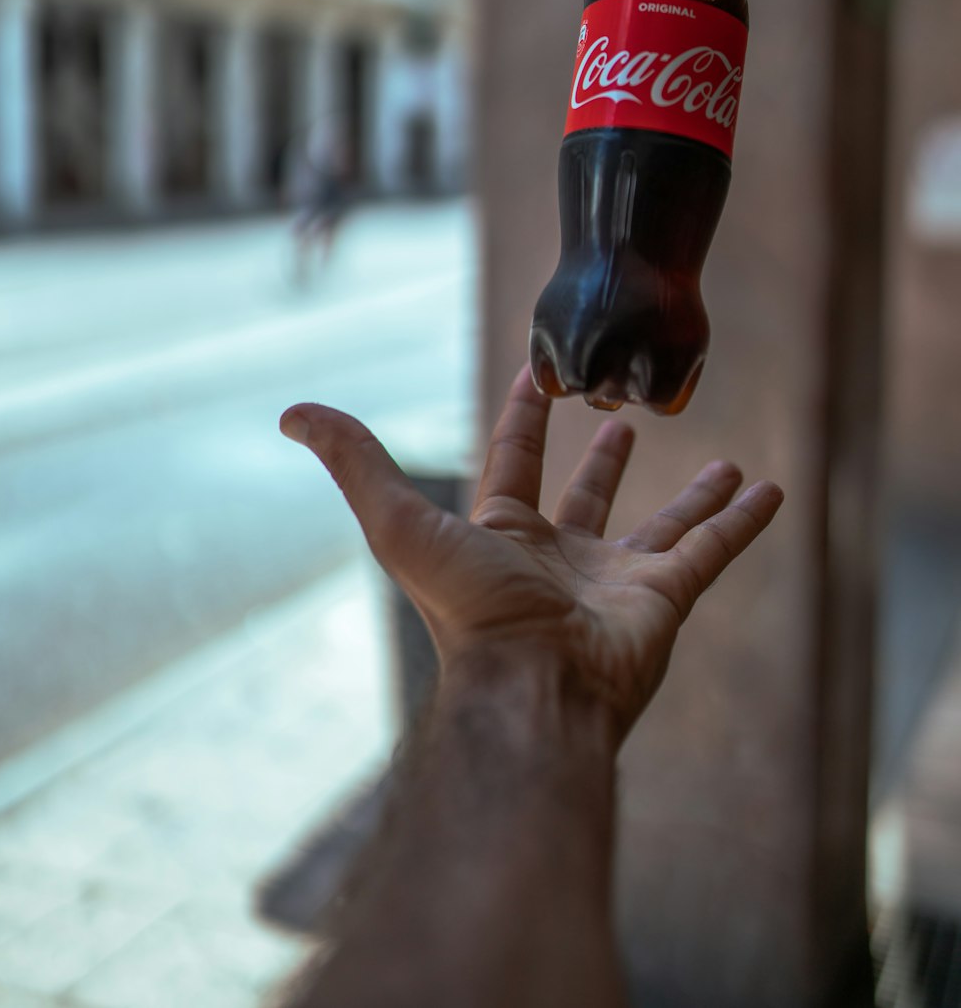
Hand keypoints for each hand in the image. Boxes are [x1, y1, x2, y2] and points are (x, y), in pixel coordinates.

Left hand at [280, 366, 782, 735]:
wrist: (535, 689)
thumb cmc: (467, 610)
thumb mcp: (399, 523)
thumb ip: (355, 463)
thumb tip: (292, 413)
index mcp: (500, 537)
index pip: (514, 459)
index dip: (524, 415)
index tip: (539, 372)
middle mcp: (559, 559)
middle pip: (588, 496)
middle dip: (603, 458)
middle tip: (623, 418)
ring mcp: (615, 582)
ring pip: (660, 526)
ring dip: (691, 495)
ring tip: (721, 461)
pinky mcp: (665, 601)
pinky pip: (711, 552)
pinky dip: (741, 523)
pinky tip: (770, 492)